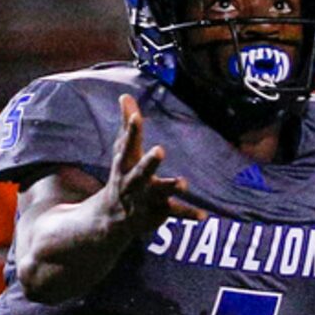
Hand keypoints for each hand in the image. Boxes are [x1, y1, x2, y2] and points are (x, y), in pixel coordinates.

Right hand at [103, 95, 204, 240]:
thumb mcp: (122, 151)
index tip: (136, 115)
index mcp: (124, 164)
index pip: (127, 145)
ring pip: (158, 193)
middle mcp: (133, 182)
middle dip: (149, 162)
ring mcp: (145, 199)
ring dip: (169, 188)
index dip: (131, 131)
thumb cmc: (122, 176)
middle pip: (140, 171)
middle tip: (160, 150)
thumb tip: (125, 95)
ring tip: (183, 183)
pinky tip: (203, 214)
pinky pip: (174, 213)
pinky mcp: (156, 213)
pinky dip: (188, 214)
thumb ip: (127, 126)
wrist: (110, 218)